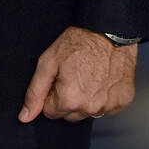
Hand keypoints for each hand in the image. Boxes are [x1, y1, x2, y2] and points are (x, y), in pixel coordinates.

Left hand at [19, 26, 136, 122]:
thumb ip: (35, 92)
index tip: (58, 79)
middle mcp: (90, 107)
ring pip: (88, 112)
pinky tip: (101, 79)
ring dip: (86, 99)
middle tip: (72, 76)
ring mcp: (109, 106)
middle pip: (70, 115)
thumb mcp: (48, 62)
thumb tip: (26, 116)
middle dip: (67, 100)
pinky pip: (107, 107)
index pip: (50, 112)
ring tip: (88, 76)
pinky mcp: (122, 101)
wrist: (109, 32)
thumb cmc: (79, 43)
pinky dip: (103, 96)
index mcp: (69, 100)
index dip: (51, 95)